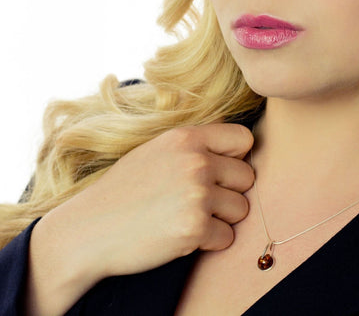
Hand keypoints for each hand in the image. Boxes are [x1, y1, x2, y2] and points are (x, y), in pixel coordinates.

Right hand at [26, 123, 254, 314]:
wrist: (90, 229)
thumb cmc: (125, 189)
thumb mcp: (157, 150)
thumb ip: (196, 145)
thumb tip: (238, 147)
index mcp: (187, 137)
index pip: (243, 138)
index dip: (236, 156)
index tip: (220, 170)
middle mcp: (196, 162)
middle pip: (247, 176)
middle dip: (230, 191)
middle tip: (202, 200)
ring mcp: (197, 195)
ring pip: (241, 208)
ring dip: (222, 218)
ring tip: (190, 216)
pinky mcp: (195, 228)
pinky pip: (228, 236)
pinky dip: (211, 241)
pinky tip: (184, 235)